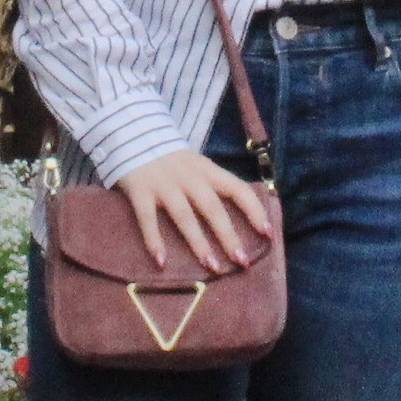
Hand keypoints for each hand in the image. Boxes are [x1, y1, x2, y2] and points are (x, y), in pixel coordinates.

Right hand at [118, 149, 276, 274]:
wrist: (134, 135)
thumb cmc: (172, 160)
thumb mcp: (199, 166)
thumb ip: (214, 187)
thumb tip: (239, 217)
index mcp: (208, 171)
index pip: (238, 188)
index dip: (254, 210)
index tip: (267, 233)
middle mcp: (189, 177)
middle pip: (212, 207)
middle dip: (228, 236)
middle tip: (241, 261)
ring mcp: (164, 184)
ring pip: (185, 215)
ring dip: (199, 243)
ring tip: (211, 266)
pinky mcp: (140, 191)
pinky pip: (147, 218)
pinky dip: (154, 240)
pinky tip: (161, 262)